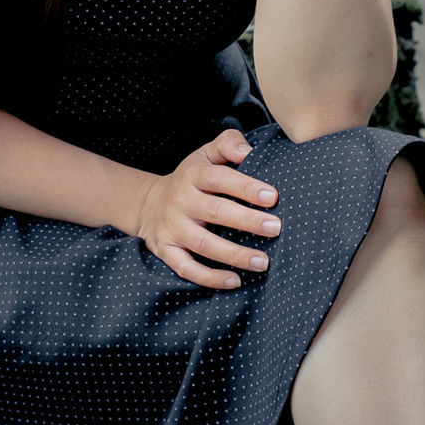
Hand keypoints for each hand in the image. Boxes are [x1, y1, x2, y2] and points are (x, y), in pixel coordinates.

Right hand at [134, 128, 281, 289]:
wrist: (148, 204)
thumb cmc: (190, 179)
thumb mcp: (204, 155)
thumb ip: (228, 144)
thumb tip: (249, 151)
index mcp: (192, 175)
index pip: (219, 178)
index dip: (245, 187)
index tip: (272, 196)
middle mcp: (180, 201)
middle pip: (215, 212)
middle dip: (247, 221)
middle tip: (275, 228)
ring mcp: (172, 228)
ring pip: (203, 243)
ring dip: (234, 254)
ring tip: (263, 261)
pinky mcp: (167, 251)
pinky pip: (186, 268)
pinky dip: (209, 277)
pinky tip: (235, 281)